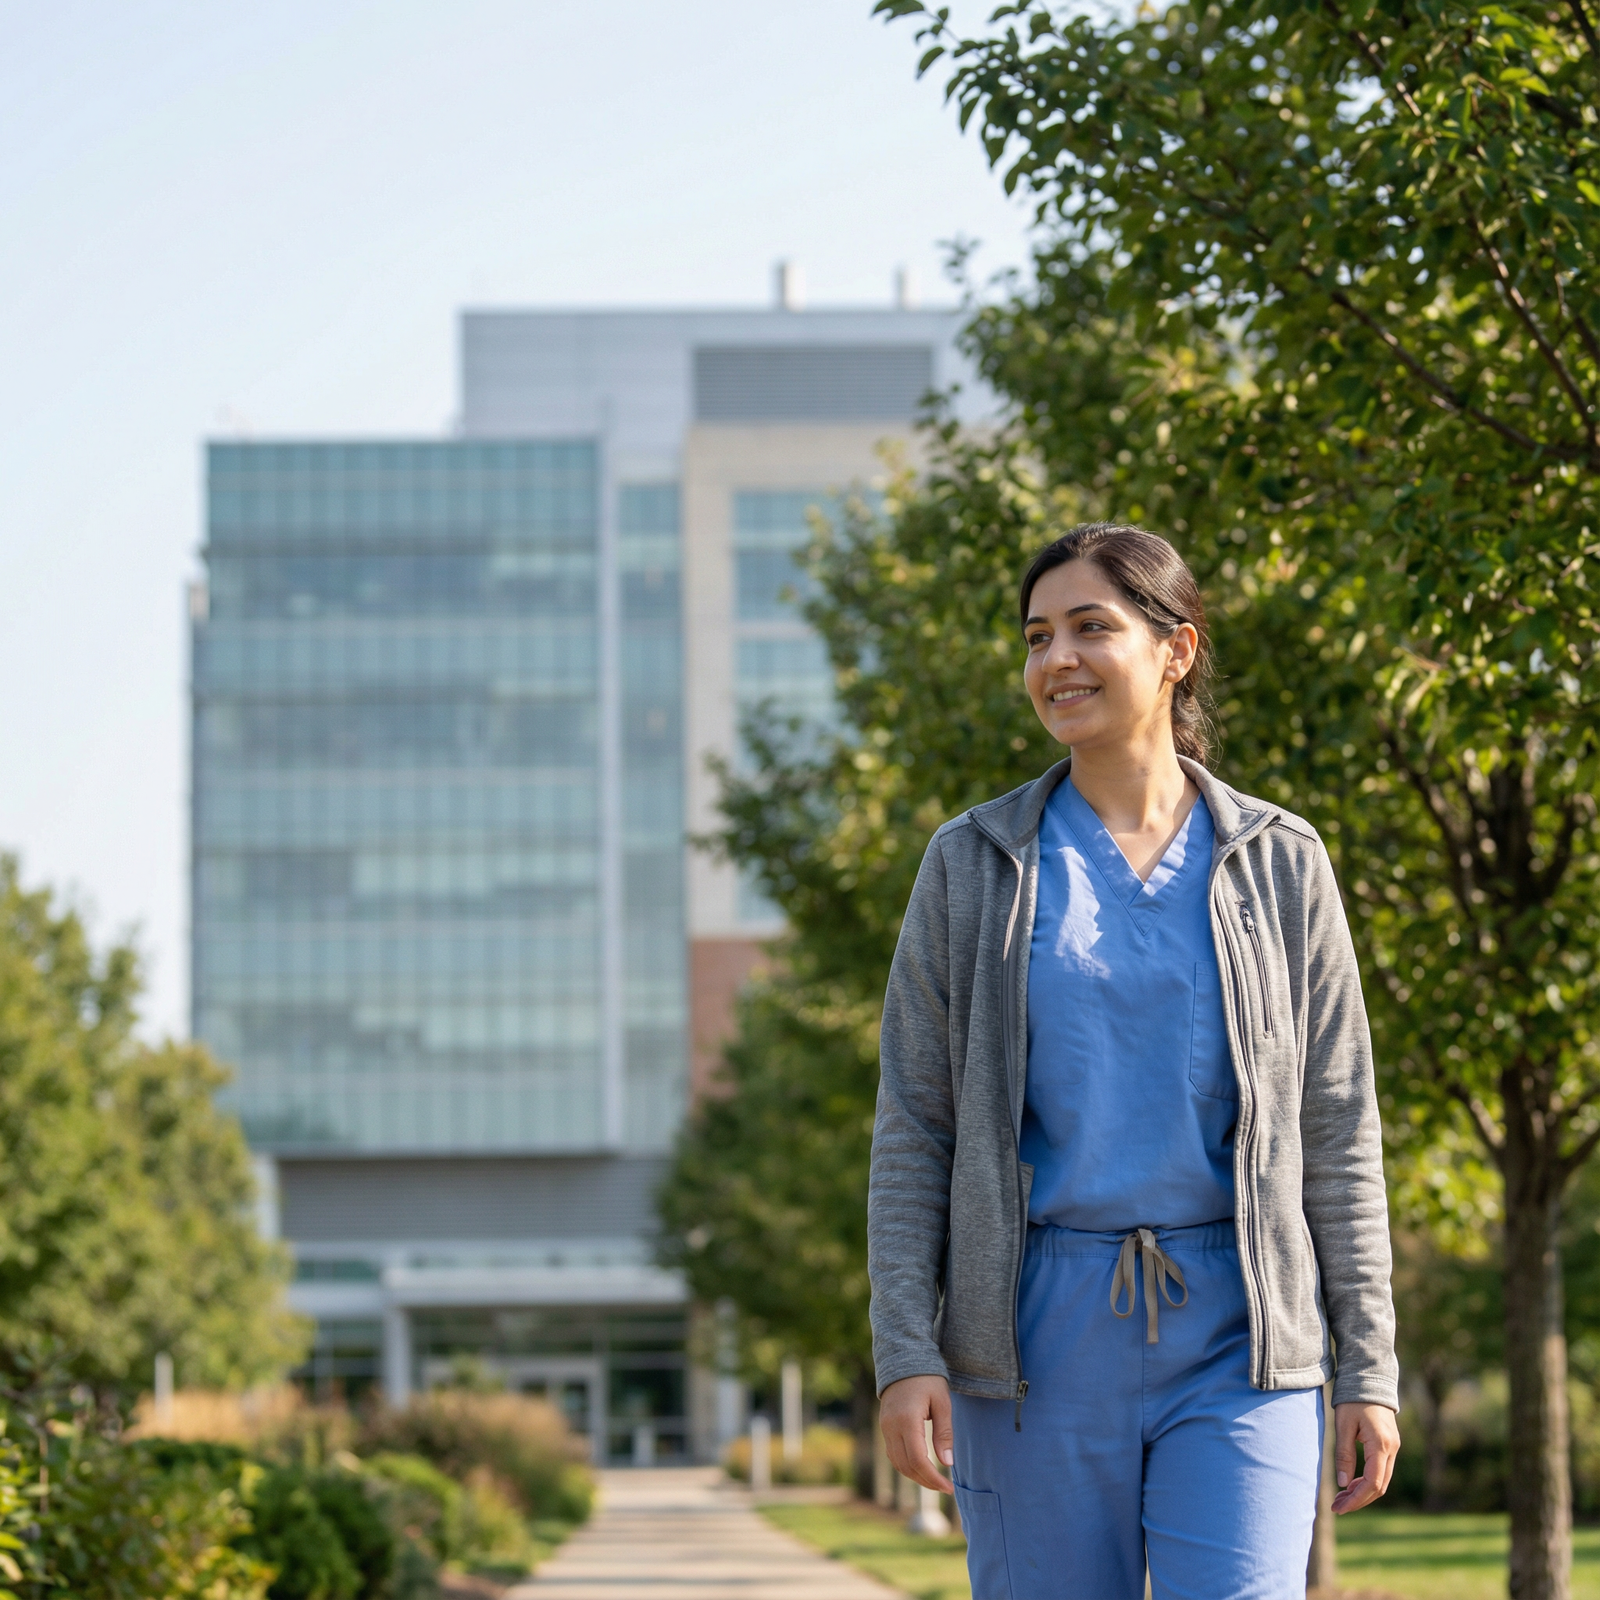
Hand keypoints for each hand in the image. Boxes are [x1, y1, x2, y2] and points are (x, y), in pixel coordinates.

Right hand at [879, 1374, 953, 1493]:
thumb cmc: (928, 1378)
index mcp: (907, 1419)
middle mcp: (891, 1426)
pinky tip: (921, 1467)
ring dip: (915, 1476)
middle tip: (945, 1488)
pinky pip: (893, 1453)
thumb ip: (944, 1433)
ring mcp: (885, 1427)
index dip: (933, 1478)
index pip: (917, 1460)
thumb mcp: (942, 1402)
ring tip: (935, 1480)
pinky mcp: (884, 1426)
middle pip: (906, 1466)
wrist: (903, 1358)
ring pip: (897, 1463)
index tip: (949, 1488)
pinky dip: (906, 1465)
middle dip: (926, 1482)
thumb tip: (947, 1463)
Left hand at [1331, 1401, 1400, 1513]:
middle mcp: (1392, 1449)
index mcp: (1381, 1444)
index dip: (1357, 1499)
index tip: (1340, 1507)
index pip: (1373, 1483)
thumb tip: (1343, 1484)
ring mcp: (1393, 1448)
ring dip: (1362, 1492)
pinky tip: (1351, 1484)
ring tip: (1341, 1498)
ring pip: (1381, 1480)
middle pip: (1379, 1486)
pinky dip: (1367, 1481)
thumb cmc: (1353, 1400)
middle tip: (1337, 1507)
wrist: (1370, 1379)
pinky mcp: (1390, 1446)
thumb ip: (1344, 1454)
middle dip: (1359, 1499)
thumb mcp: (1343, 1425)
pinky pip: (1381, 1470)